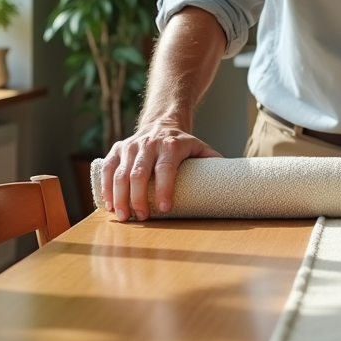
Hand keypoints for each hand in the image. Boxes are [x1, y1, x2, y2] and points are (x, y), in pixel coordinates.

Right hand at [101, 123, 221, 221]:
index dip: (165, 188)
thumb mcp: (200, 147)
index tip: (165, 208)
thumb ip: (213, 162)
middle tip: (141, 217)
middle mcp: (148, 144)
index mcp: (171, 145)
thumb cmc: (182, 144)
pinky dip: (106, 188)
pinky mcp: (116, 150)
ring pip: (119, 173)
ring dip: (120, 197)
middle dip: (138, 198)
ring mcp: (130, 146)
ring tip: (123, 217)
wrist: (161, 123)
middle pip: (139, 173)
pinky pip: (106, 170)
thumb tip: (234, 181)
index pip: (166, 168)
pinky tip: (109, 205)